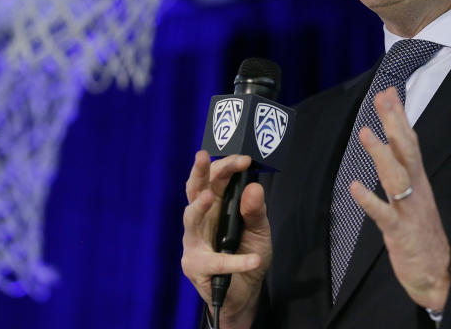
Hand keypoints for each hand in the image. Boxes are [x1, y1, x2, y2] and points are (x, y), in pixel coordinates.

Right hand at [181, 151, 271, 328]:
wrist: (243, 292)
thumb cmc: (247, 253)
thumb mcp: (259, 230)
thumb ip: (256, 211)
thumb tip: (254, 186)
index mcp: (216, 204)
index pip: (215, 178)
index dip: (226, 166)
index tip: (244, 160)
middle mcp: (200, 219)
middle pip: (194, 190)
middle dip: (198, 172)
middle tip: (202, 156)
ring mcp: (194, 242)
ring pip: (191, 220)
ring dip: (199, 207)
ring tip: (209, 197)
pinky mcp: (195, 266)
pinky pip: (215, 261)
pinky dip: (236, 262)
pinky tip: (253, 259)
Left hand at [350, 87, 450, 310]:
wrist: (439, 274)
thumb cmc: (423, 233)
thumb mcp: (417, 196)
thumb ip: (406, 170)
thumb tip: (395, 144)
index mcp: (420, 180)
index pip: (410, 141)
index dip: (400, 116)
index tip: (390, 92)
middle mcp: (417, 189)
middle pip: (406, 150)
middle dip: (394, 123)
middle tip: (383, 97)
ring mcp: (409, 210)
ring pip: (395, 177)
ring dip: (381, 154)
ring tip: (365, 132)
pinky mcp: (400, 232)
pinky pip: (383, 214)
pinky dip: (369, 201)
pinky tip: (354, 187)